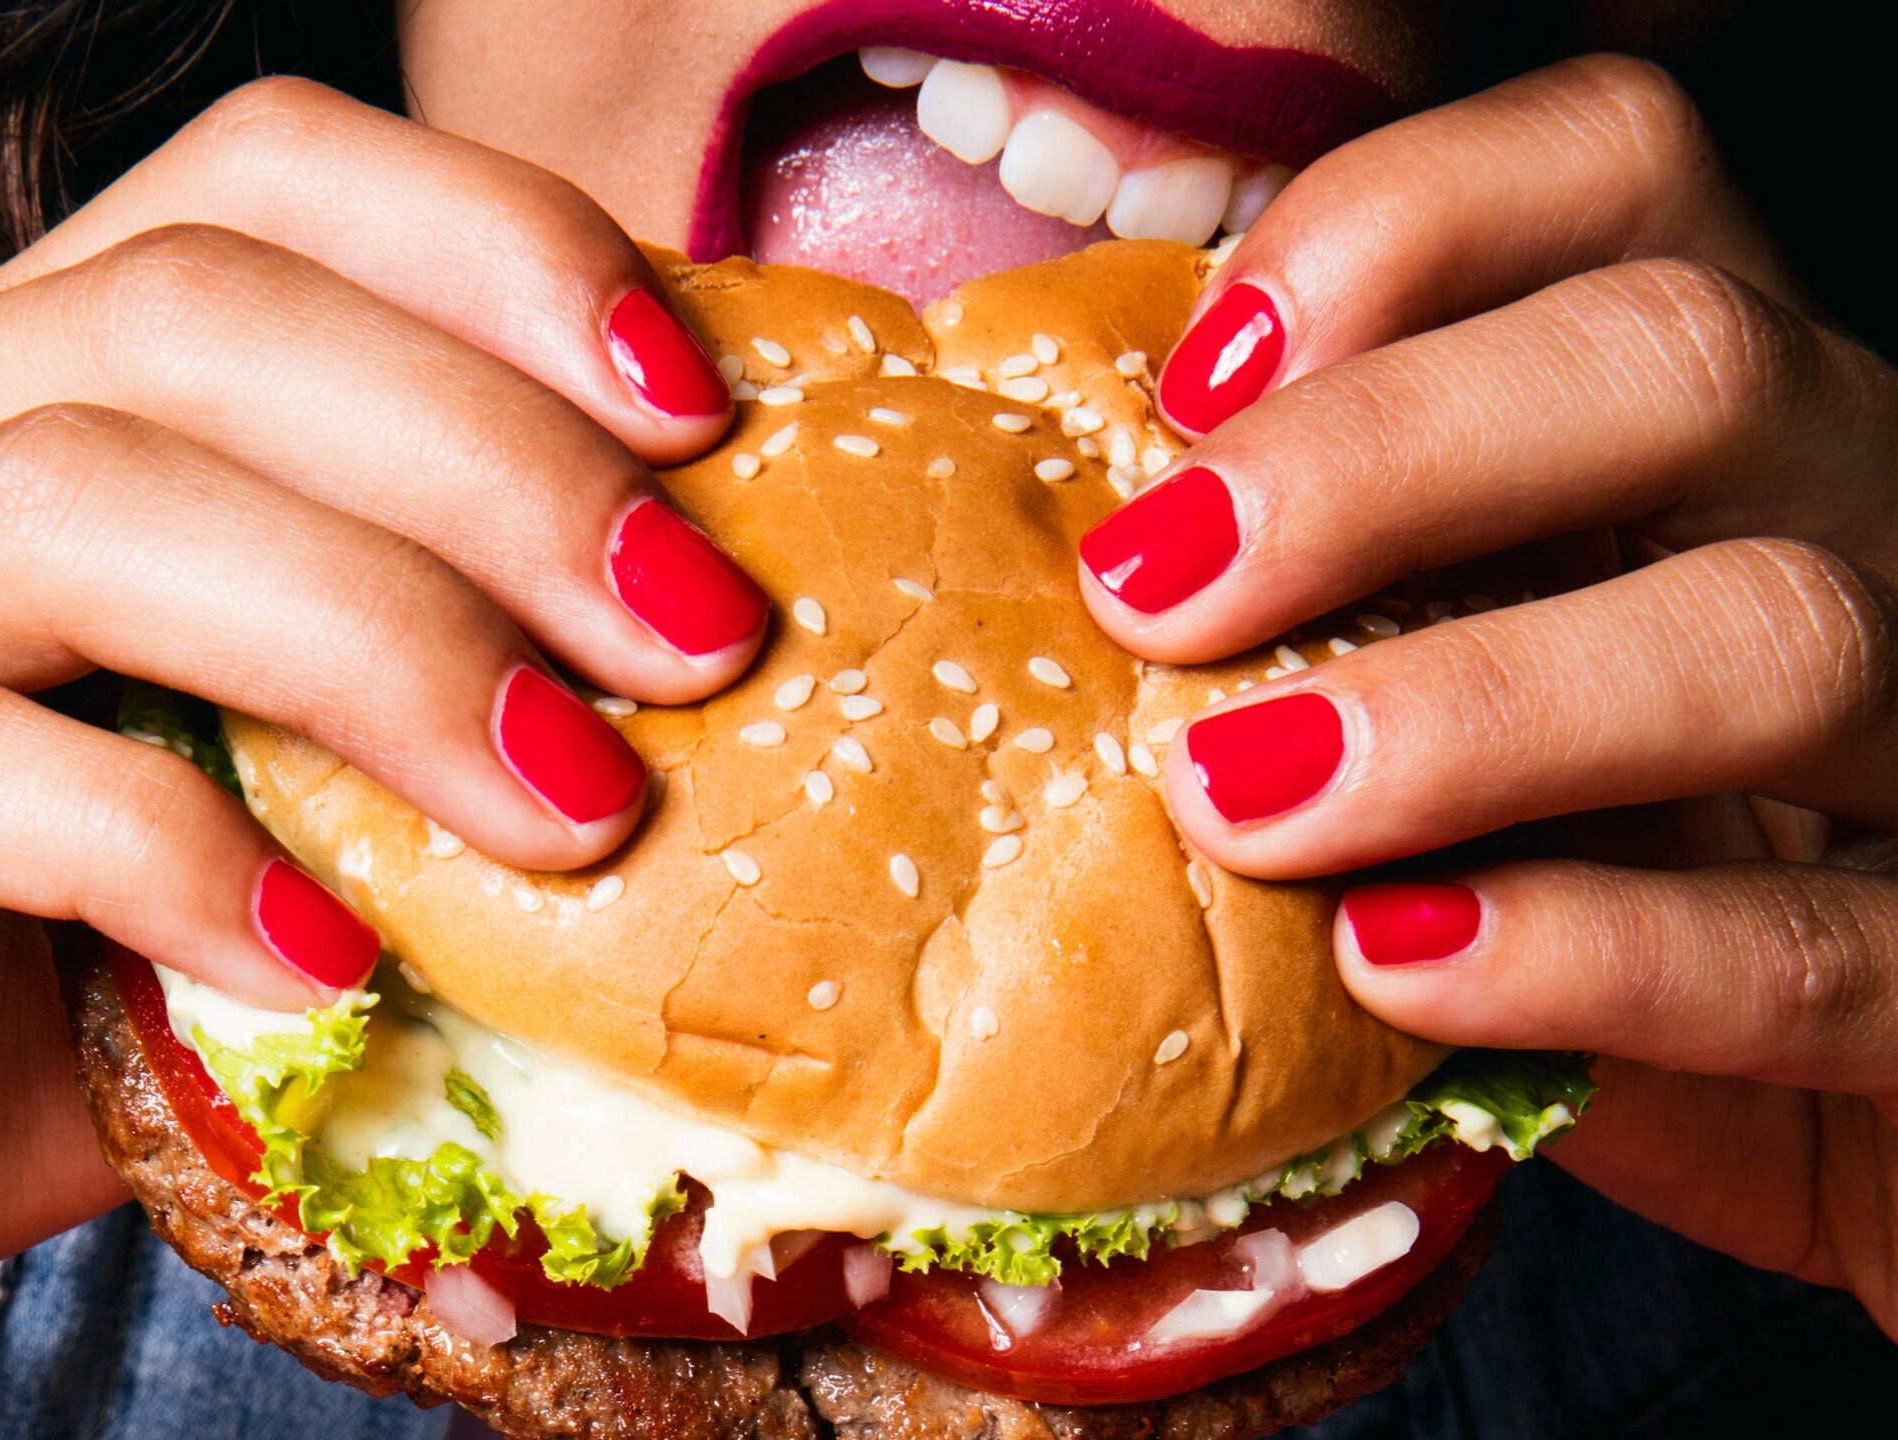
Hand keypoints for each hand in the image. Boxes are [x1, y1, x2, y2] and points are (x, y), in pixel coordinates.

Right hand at [0, 78, 764, 1436]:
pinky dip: (160, 850)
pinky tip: (322, 963)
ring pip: (70, 507)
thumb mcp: (197, 862)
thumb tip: (675, 756)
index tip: (694, 413)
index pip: (247, 188)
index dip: (488, 250)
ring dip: (371, 638)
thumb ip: (367, 781)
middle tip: (692, 632)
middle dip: (492, 460)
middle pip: (191, 316)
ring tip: (569, 803)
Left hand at [1077, 56, 1897, 1333]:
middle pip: (1682, 357)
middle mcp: (1856, 516)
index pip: (1617, 173)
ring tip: (1238, 796)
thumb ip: (1327, 605)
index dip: (1401, 225)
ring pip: (1774, 630)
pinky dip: (1592, 949)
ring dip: (1467, 705)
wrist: (1818, 1110)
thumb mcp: (1455, 684)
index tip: (1192, 381)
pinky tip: (1394, 962)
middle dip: (1383, 456)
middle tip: (1150, 592)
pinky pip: (1812, 946)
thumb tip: (1055, 579)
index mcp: (1714, 415)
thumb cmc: (1585, 866)